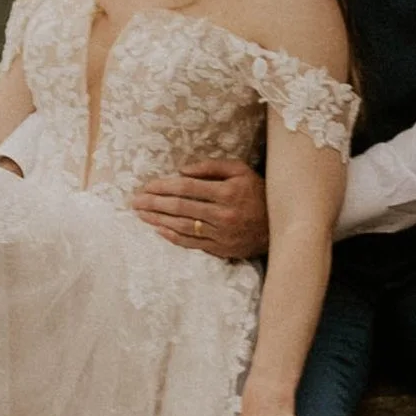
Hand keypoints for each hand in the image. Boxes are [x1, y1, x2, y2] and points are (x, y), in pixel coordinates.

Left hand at [134, 158, 268, 259]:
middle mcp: (223, 214)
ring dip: (158, 220)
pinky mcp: (221, 248)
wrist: (280, 226)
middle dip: (154, 203)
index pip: (187, 188)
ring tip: (141, 214)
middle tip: (135, 201)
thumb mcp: (241, 170)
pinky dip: (173, 237)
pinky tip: (158, 230)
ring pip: (182, 226)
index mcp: (227, 192)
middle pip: (180, 207)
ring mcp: (221, 233)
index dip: (164, 186)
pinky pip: (192, 243)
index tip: (147, 185)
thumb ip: (212, 167)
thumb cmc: (258, 192)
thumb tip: (182, 171)